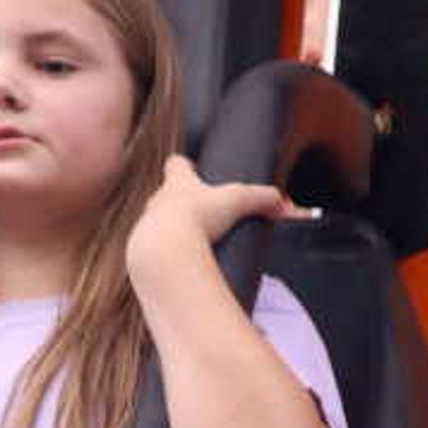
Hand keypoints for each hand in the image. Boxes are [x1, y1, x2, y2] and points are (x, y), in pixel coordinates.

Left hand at [126, 155, 292, 277]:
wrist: (163, 251)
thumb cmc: (195, 218)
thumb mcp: (237, 201)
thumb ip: (262, 199)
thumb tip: (284, 204)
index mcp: (178, 182)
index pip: (176, 164)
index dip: (185, 165)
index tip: (194, 169)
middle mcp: (158, 200)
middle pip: (166, 194)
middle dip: (182, 203)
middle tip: (201, 213)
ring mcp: (147, 225)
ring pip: (158, 223)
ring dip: (173, 230)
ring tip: (193, 242)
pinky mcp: (144, 251)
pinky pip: (157, 250)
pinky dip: (169, 254)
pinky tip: (182, 263)